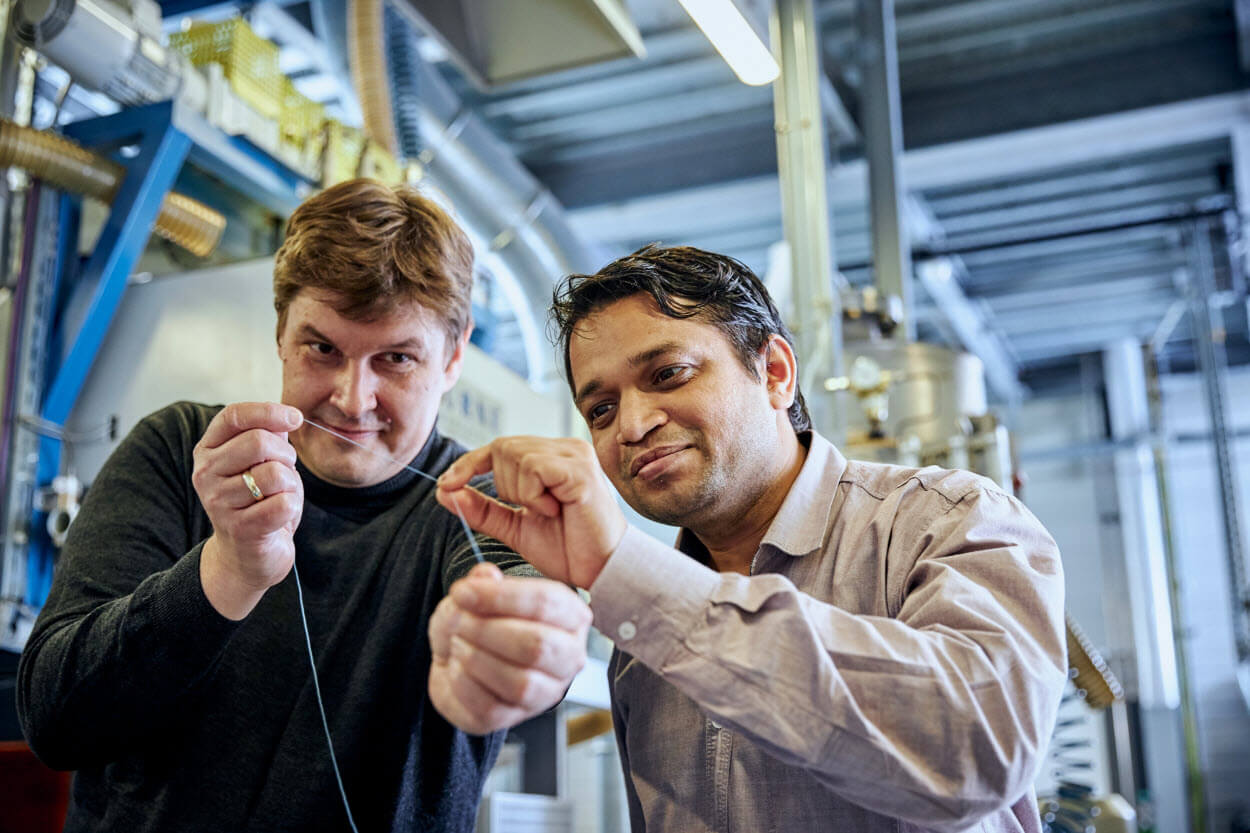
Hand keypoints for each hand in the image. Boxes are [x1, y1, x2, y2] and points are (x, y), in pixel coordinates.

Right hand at [193, 402, 303, 619]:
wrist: (246, 555)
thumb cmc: (257, 501)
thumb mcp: (260, 462)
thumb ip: (269, 435)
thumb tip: (286, 416)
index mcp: (208, 450)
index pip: (234, 416)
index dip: (269, 411)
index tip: (295, 418)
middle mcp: (205, 473)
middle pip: (259, 441)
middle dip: (286, 454)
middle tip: (286, 469)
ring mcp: (219, 502)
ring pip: (274, 473)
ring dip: (291, 483)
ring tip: (280, 494)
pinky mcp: (240, 528)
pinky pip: (283, 503)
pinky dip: (292, 506)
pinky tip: (281, 514)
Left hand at [428, 562, 590, 734]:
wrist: (456, 656)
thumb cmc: (479, 621)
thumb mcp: (478, 593)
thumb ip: (483, 582)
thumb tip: (484, 578)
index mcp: (570, 616)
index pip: (546, 603)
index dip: (500, 597)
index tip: (462, 592)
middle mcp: (568, 657)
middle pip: (539, 646)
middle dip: (488, 630)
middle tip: (459, 620)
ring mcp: (545, 692)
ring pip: (520, 683)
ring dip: (477, 658)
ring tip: (456, 642)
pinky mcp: (514, 717)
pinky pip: (492, 708)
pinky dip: (465, 684)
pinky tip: (456, 666)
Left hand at [436, 436, 625, 588]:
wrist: (601, 571)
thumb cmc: (568, 549)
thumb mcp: (515, 528)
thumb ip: (483, 509)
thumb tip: (445, 490)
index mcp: (552, 456)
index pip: (499, 446)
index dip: (469, 464)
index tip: (446, 484)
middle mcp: (565, 447)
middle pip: (502, 447)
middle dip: (501, 485)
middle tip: (532, 510)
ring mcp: (575, 454)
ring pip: (514, 455)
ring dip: (519, 492)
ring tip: (547, 512)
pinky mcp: (580, 469)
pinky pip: (533, 468)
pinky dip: (532, 494)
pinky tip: (554, 510)